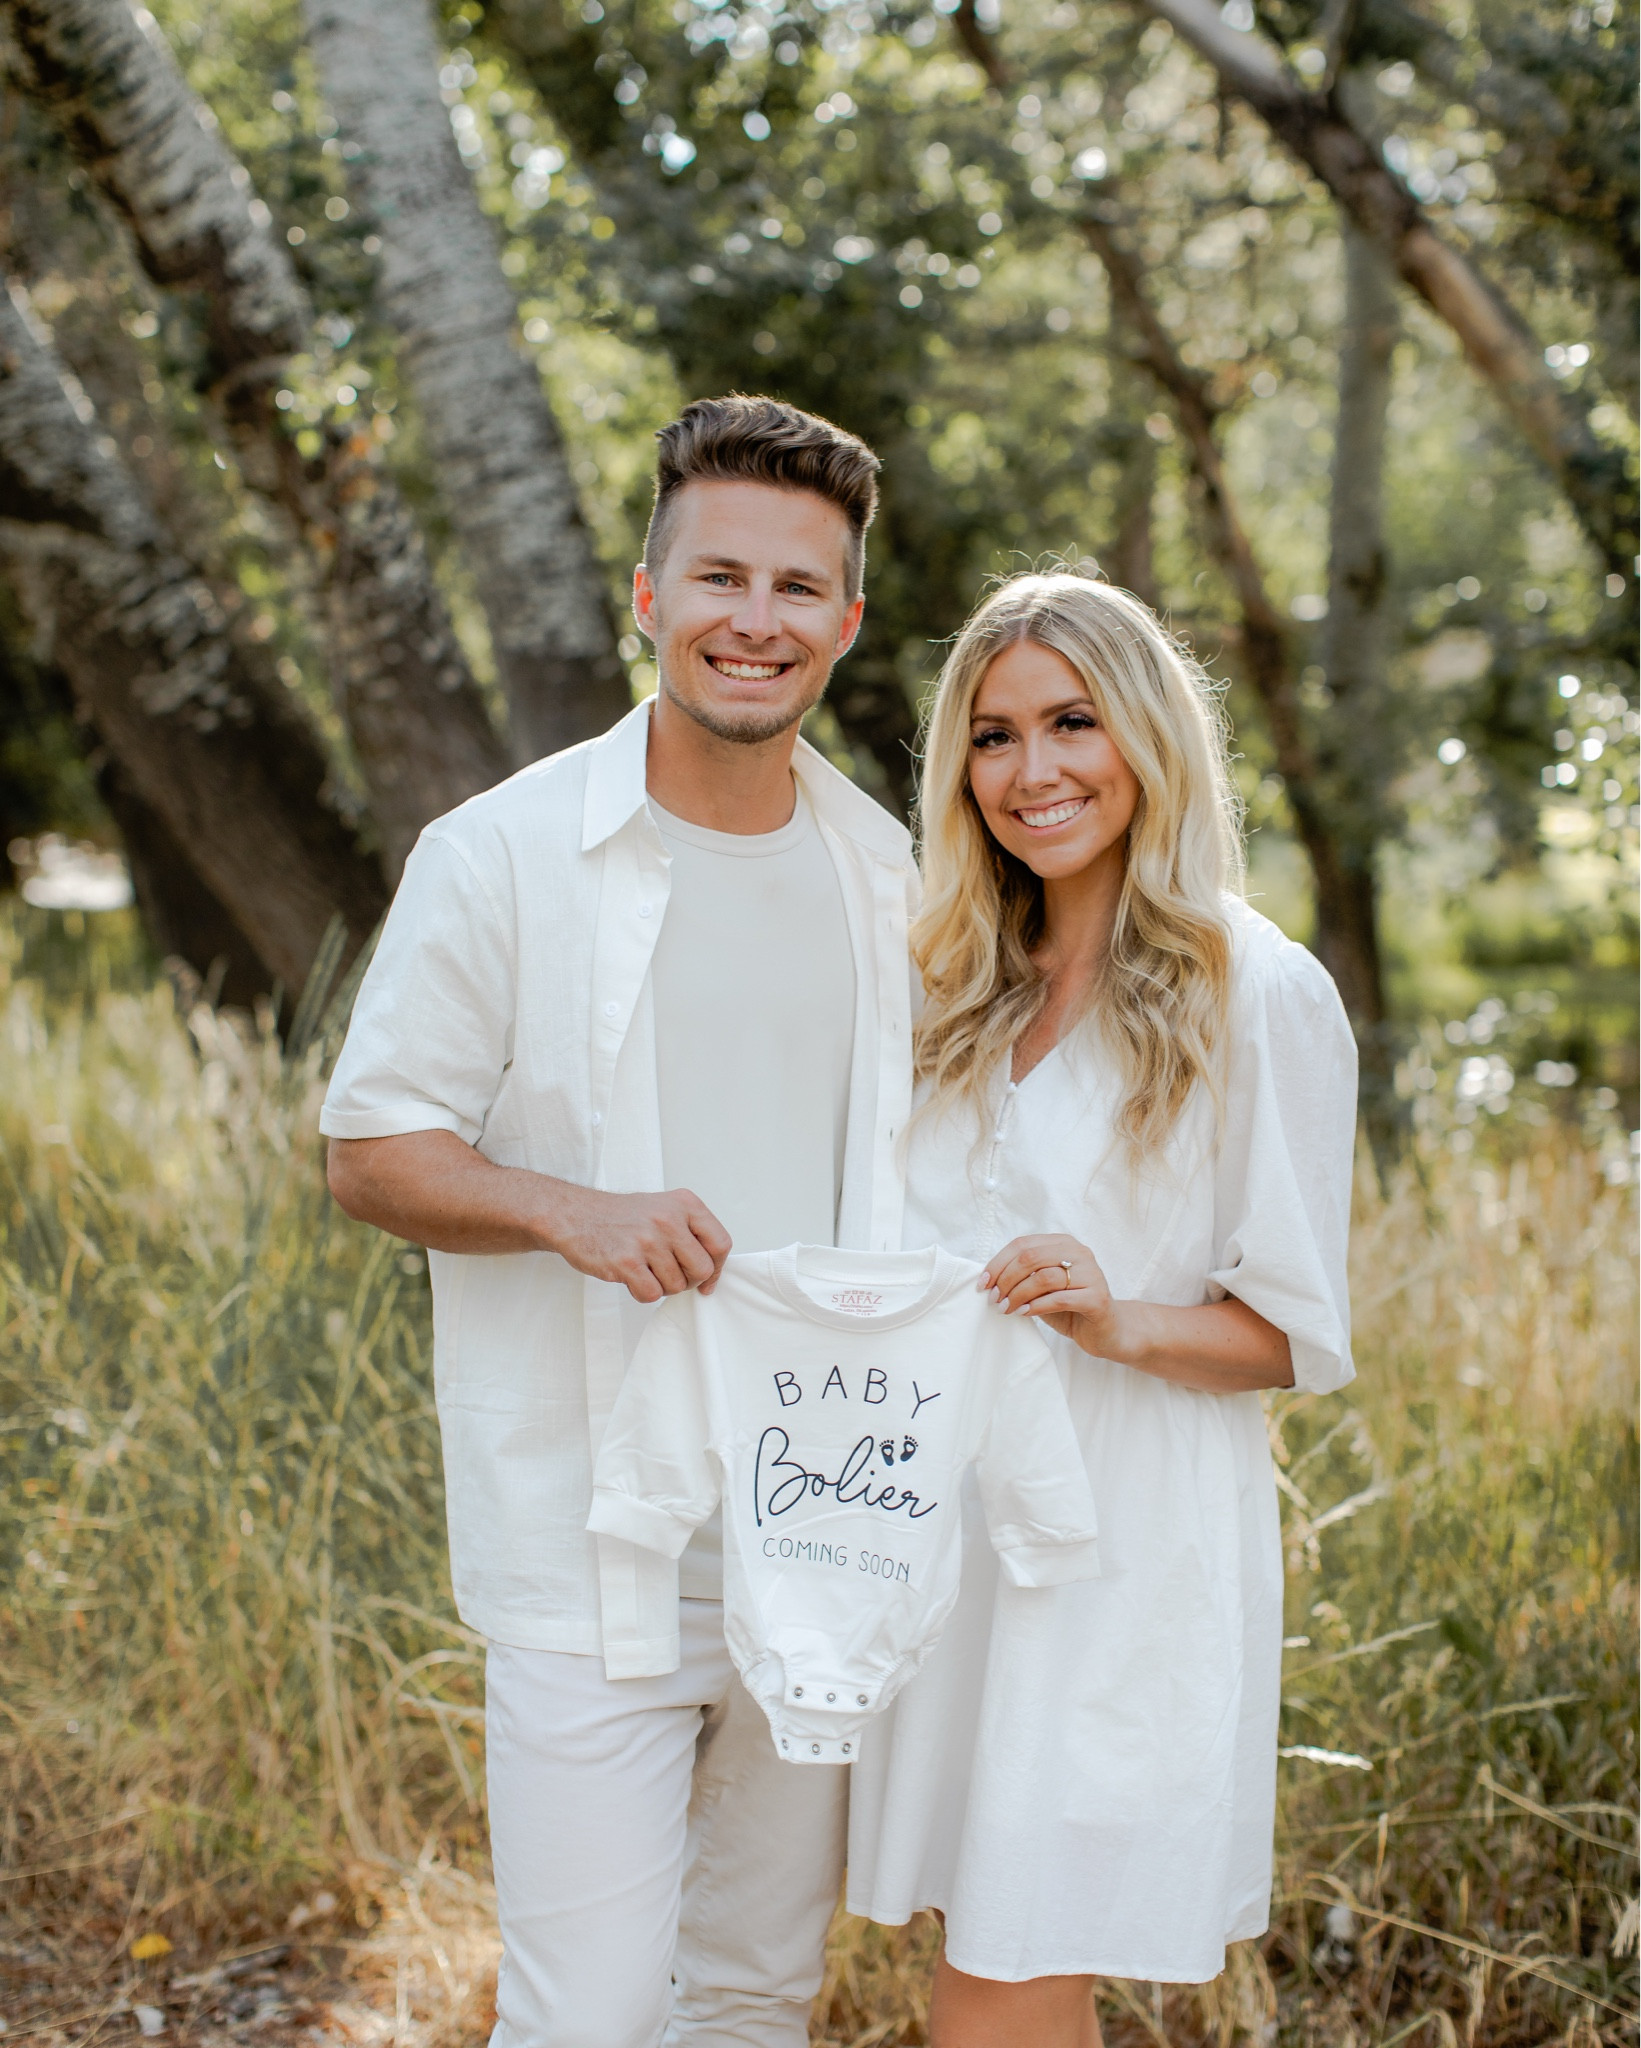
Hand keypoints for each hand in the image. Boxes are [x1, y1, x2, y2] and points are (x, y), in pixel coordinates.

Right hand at [543, 1185, 731, 1303]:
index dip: (716, 1267)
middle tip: (668, 1273)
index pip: (721, 1244)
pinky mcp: (626, 1261)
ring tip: (644, 1268)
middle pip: (702, 1270)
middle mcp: (668, 1219)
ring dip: (662, 1286)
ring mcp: (647, 1240)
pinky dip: (643, 1293)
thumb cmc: (622, 1217)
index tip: (706, 1278)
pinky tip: (631, 1277)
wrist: (575, 1215)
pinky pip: (652, 1294)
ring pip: (677, 1285)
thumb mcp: (664, 1209)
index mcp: (685, 1204)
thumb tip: (713, 1274)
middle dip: (688, 1280)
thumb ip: (692, 1235)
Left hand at [981, 1233, 1119, 1357]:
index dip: (998, 1263)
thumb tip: (989, 1279)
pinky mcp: (1097, 1298)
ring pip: (1044, 1277)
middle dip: (1005, 1279)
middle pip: (1031, 1257)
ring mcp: (1091, 1274)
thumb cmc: (1069, 1307)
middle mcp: (1079, 1253)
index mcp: (1063, 1243)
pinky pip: (1060, 1298)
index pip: (1022, 1244)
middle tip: (994, 1299)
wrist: (1106, 1331)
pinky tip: (1024, 1313)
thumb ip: (1023, 1276)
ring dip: (1018, 1294)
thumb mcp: (1042, 1287)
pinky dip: (1037, 1306)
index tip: (982, 1284)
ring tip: (1005, 1308)